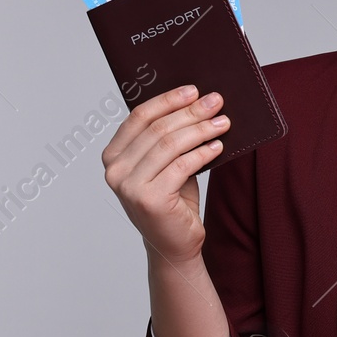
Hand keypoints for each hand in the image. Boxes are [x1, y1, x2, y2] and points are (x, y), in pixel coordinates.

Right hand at [101, 85, 230, 266]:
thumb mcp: (166, 164)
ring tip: (223, 122)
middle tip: (216, 102)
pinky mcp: (150, 200)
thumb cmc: (172, 201)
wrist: (174, 246)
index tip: (193, 90)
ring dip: (201, 130)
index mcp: (113, 156)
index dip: (167, 100)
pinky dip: (203, 153)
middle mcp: (115, 171)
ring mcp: (129, 187)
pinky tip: (218, 146)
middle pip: (157, 129)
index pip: (139, 117)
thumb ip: (169, 138)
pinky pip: (182, 166)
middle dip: (190, 112)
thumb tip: (196, 101)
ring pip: (170, 145)